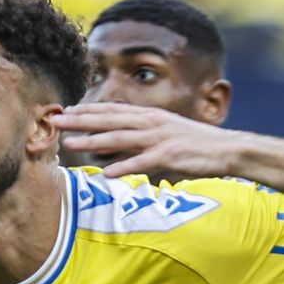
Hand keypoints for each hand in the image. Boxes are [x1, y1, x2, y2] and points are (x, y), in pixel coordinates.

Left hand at [53, 103, 243, 180]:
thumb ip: (141, 139)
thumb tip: (115, 146)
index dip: (87, 110)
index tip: (65, 110)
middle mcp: (151, 122)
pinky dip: (123, 167)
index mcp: (150, 116)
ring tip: (70, 144)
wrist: (228, 149)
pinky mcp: (170, 155)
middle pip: (109, 119)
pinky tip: (106, 173)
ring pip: (119, 137)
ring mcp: (160, 138)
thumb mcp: (165, 134)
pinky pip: (141, 162)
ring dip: (92, 140)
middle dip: (80, 120)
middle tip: (55, 120)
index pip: (112, 110)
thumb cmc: (196, 145)